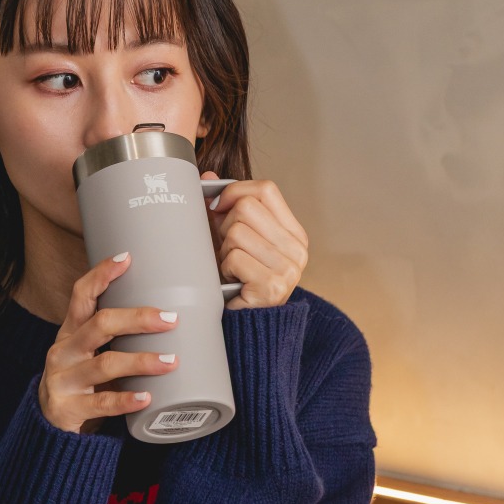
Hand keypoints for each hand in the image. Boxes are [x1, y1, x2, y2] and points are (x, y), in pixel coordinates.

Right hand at [38, 253, 179, 434]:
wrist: (50, 428)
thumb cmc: (81, 382)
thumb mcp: (88, 354)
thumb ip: (115, 337)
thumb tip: (168, 314)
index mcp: (70, 332)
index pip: (82, 295)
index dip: (102, 275)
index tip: (127, 258)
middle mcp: (63, 351)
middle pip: (99, 325)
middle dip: (136, 319)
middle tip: (170, 319)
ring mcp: (63, 380)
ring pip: (104, 364)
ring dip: (140, 361)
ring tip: (171, 361)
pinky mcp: (67, 409)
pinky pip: (101, 403)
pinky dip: (126, 399)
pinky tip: (146, 397)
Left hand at [201, 172, 308, 309]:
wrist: (247, 327)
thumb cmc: (238, 281)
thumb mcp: (234, 241)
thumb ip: (224, 209)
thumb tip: (206, 176)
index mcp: (293, 233)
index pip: (266, 189)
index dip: (235, 190)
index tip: (217, 205)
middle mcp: (297, 250)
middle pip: (246, 207)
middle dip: (225, 225)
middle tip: (226, 248)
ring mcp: (287, 270)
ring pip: (236, 232)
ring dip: (223, 250)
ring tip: (230, 267)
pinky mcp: (271, 288)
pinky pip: (234, 257)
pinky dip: (224, 268)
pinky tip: (231, 281)